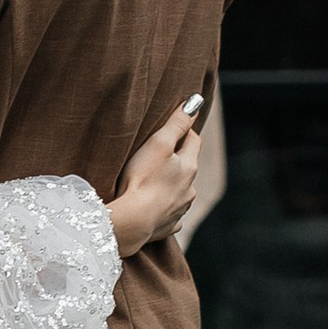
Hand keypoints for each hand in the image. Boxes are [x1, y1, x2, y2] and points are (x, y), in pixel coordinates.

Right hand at [107, 109, 200, 256]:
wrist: (132, 221)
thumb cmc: (142, 179)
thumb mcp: (159, 143)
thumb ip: (177, 122)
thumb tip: (195, 102)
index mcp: (189, 167)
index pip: (193, 141)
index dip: (184, 131)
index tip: (172, 128)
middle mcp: (190, 189)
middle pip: (187, 167)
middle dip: (177, 159)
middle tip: (158, 153)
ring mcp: (180, 209)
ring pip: (180, 191)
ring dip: (171, 184)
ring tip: (152, 181)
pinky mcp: (167, 226)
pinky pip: (170, 215)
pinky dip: (164, 209)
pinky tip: (154, 208)